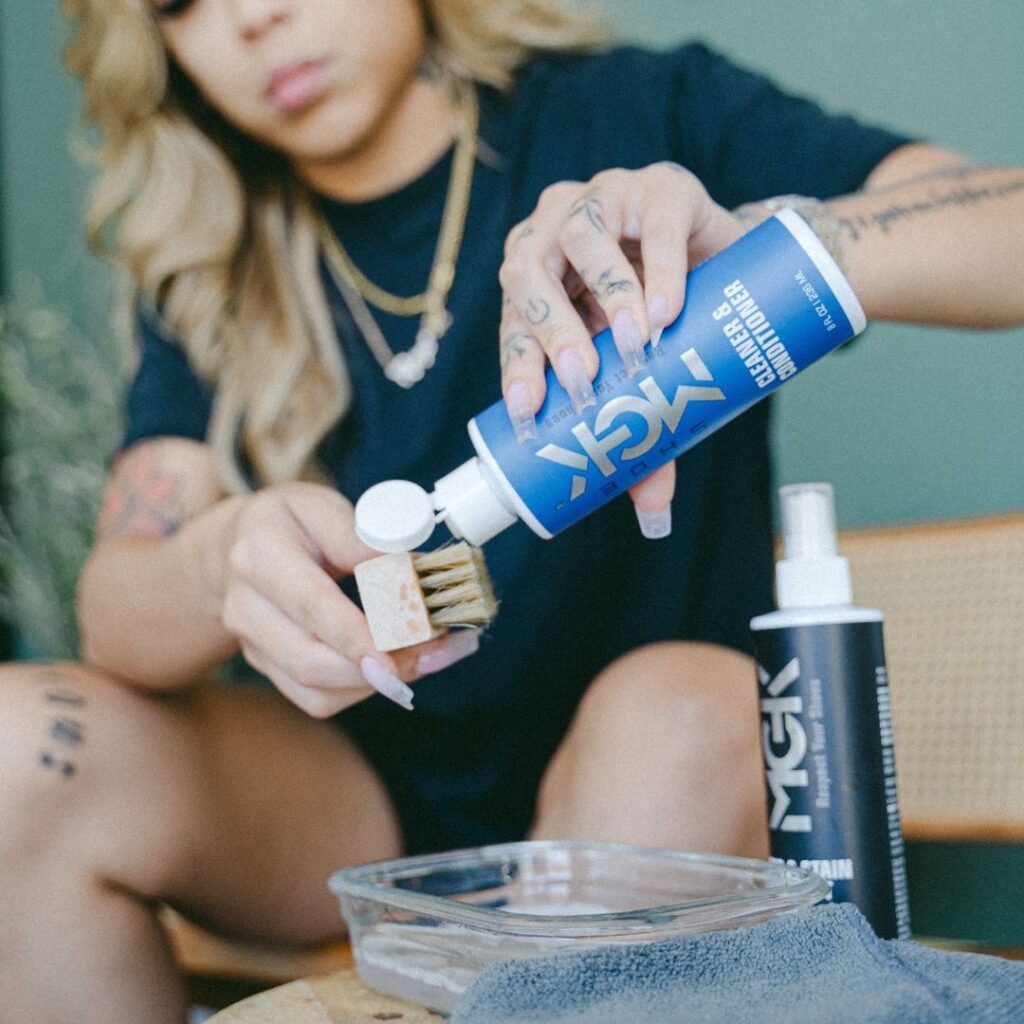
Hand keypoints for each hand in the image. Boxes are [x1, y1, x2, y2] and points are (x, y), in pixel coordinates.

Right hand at [220, 483, 476, 715]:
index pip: (311, 604)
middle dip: (375, 667)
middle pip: (310, 661)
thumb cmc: (293, 522)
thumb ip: (356, 537)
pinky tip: (392, 668)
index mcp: (259, 555)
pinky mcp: (266, 667)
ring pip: (316, 690)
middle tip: (430, 651)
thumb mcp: (322, 507)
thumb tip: (397, 569)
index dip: (355, 635)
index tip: (395, 653)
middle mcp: (245, 606)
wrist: (242, 544)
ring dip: (376, 683)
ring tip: (422, 657)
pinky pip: (317, 699)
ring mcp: (252, 643)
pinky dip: (362, 690)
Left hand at [497, 163, 743, 536]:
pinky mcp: (659, 185)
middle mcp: (554, 233)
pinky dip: (657, 267)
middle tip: (584, 383)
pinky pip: (652, 223)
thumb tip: (654, 514)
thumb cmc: (668, 318)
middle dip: (553, 333)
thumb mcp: (646, 370)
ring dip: (607, 294)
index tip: (530, 413)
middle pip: (529, 275)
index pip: (515, 326)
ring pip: (581, 238)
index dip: (518, 367)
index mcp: (536, 281)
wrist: (729, 259)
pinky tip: (666, 308)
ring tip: (636, 345)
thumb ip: (644, 429)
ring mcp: (602, 199)